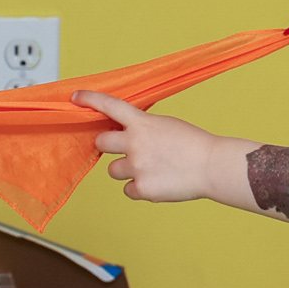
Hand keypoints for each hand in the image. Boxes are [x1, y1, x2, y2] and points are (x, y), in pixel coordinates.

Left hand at [78, 90, 225, 202]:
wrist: (213, 166)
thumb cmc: (194, 145)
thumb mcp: (166, 125)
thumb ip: (143, 128)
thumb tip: (125, 133)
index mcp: (142, 123)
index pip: (110, 106)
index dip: (90, 100)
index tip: (75, 97)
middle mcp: (134, 143)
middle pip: (101, 142)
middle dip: (108, 145)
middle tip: (127, 149)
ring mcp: (136, 167)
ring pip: (113, 170)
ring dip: (127, 170)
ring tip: (152, 168)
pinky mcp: (141, 188)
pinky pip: (127, 190)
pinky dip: (139, 188)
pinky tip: (158, 182)